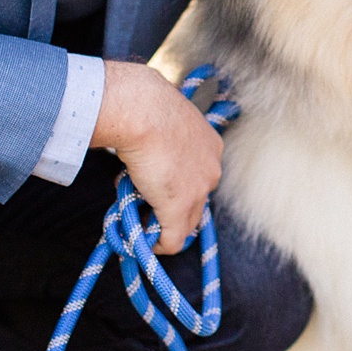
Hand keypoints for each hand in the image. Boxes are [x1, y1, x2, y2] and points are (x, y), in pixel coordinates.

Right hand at [90, 61, 222, 253]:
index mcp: (210, 145)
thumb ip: (161, 139)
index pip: (200, 177)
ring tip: (138, 217)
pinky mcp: (180, 208)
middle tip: (145, 206)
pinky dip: (157, 245)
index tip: (156, 187)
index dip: (178, 186)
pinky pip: (172, 240)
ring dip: (162, 225)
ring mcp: (199, 191)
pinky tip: (142, 240)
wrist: (143, 110)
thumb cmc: (145, 105)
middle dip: (171, 209)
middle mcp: (212, 169)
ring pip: (186, 224)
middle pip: (197, 203)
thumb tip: (142, 150)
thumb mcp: (163, 120)